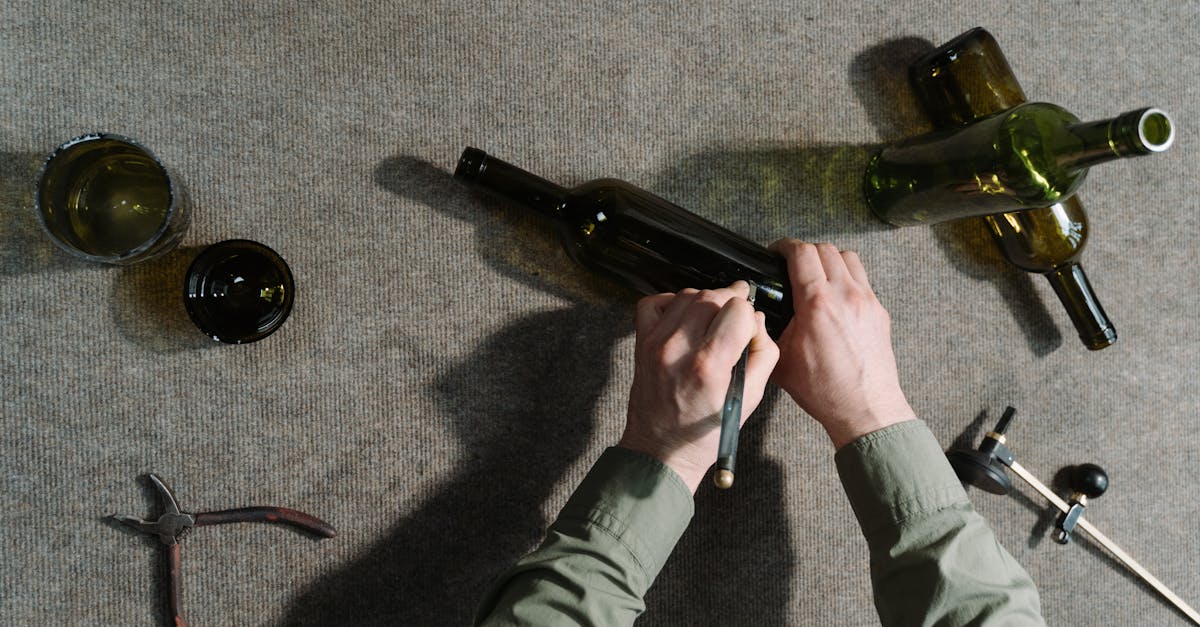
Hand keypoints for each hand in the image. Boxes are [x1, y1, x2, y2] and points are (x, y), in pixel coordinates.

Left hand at [618, 281, 778, 492]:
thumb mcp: (750, 399)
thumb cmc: (704, 433)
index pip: (737, 310)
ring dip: (705, 302)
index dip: (748, 315)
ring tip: (712, 323)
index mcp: (708, 365)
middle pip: (712, 296)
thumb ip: (763, 354)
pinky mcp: (641, 343)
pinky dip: (672, 302)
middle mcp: (678, 349)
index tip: (748, 329)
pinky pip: (654, 302)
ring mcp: (655, 343)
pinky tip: (684, 319)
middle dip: (730, 303)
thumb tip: (757, 321)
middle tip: (736, 320)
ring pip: (686, 295)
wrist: (661, 450)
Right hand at [769, 239, 915, 448]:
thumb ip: (768, 330)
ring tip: (815, 274)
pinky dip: (846, 277)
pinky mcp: (879, 311)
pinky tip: (835, 295)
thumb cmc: (826, 390)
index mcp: (818, 304)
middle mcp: (846, 295)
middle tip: (790, 263)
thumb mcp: (782, 359)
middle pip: (825, 249)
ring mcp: (867, 301)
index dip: (783, 246)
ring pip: (848, 257)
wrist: (865, 408)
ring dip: (828, 259)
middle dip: (804, 251)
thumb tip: (758, 316)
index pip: (801, 253)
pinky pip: (862, 279)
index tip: (775, 252)